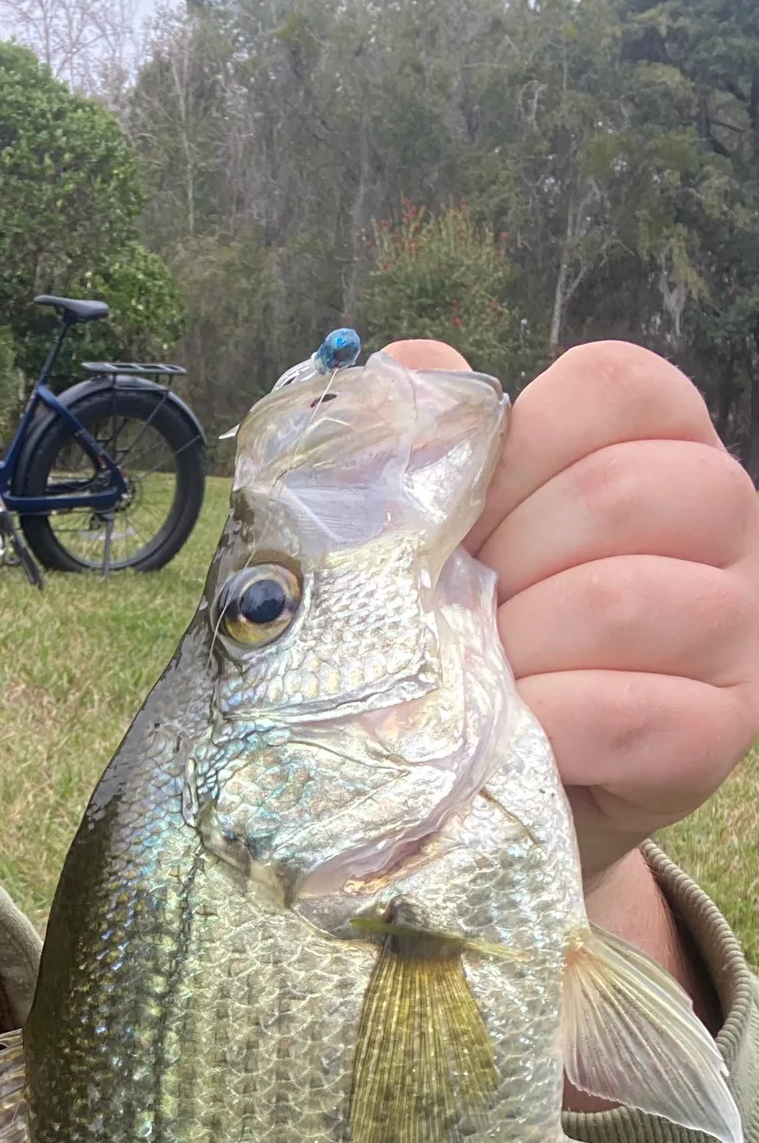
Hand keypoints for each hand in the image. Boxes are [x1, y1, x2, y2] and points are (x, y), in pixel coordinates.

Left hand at [382, 338, 758, 887]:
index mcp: (650, 444)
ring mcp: (733, 627)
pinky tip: (512, 730)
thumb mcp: (430, 531)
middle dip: (506, 559)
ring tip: (479, 675)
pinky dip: (545, 722)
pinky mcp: (718, 732)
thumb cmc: (461, 629)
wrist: (477, 774)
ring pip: (626, 601)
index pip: (615, 385)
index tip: (463, 517)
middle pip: (624, 490)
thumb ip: (424, 446)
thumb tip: (414, 368)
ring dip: (517, 645)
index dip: (515, 450)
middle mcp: (718, 519)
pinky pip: (631, 713)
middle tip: (459, 611)